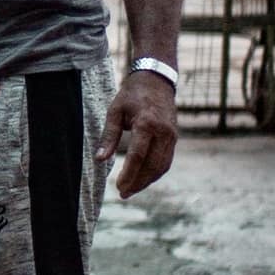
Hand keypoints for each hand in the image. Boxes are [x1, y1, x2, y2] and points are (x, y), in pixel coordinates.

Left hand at [97, 69, 176, 198]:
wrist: (156, 80)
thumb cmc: (132, 95)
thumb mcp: (115, 110)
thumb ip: (109, 135)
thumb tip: (100, 159)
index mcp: (146, 123)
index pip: (138, 155)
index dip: (129, 174)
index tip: (118, 186)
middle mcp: (162, 132)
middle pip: (152, 165)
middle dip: (138, 182)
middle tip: (123, 193)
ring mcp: (171, 136)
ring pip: (161, 167)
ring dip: (147, 181)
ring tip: (131, 190)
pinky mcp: (174, 138)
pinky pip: (166, 161)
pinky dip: (155, 173)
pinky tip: (143, 178)